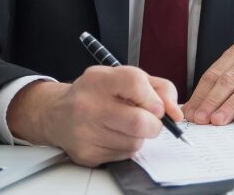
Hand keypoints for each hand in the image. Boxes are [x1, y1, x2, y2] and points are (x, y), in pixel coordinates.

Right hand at [5, 66, 181, 166]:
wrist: (58, 113)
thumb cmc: (96, 93)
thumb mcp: (123, 78)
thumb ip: (157, 88)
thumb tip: (175, 112)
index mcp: (99, 79)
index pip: (134, 82)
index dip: (153, 97)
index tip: (157, 106)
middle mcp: (88, 105)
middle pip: (139, 122)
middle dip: (154, 125)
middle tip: (149, 120)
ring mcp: (85, 131)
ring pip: (135, 142)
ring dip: (139, 136)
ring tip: (124, 125)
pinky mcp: (86, 154)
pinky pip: (124, 156)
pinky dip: (126, 147)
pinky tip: (113, 135)